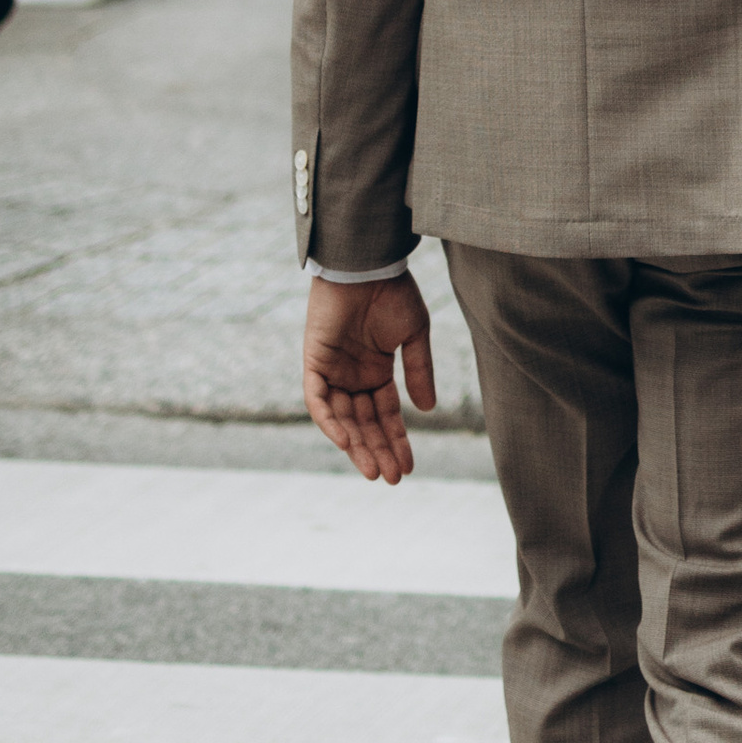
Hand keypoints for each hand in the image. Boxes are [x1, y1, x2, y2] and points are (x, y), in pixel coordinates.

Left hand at [303, 271, 437, 483]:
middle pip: (364, 423)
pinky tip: (346, 442)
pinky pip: (317, 401)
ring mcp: (333, 371)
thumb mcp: (414, 335)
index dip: (397, 440)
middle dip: (378, 451)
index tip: (409, 467)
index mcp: (377, 371)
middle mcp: (353, 376)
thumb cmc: (392, 291)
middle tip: (393, 478)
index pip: (386, 415)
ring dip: (356, 445)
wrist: (367, 264)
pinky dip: (329, 422)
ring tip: (374, 470)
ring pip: (342, 419)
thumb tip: (427, 410)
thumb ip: (418, 371)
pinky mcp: (314, 362)